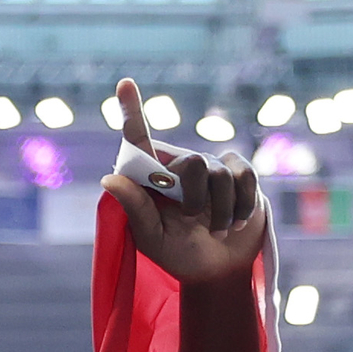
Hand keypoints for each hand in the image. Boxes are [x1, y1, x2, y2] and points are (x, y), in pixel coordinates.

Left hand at [100, 77, 268, 288]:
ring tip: (215, 229)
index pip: (139, 140)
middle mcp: (180, 167)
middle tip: (191, 220)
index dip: (132, 110)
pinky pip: (244, 178)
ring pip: (219, 175)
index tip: (124, 82)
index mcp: (152, 180)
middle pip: (190, 163)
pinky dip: (240, 205)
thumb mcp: (150, 239)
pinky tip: (235, 221)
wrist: (218, 269)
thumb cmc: (178, 254)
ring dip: (218, 211)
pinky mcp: (240, 173)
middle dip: (194, 198)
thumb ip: (135, 209)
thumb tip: (109, 179)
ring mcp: (212, 168)